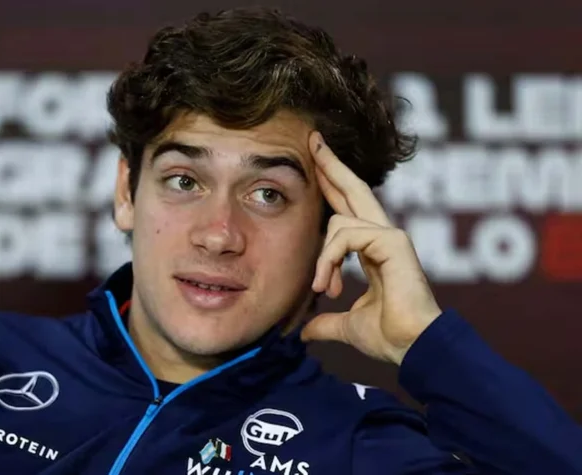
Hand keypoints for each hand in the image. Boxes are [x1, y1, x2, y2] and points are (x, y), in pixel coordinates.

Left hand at [300, 132, 442, 365]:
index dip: (332, 185)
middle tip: (312, 141)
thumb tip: (304, 331)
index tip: (315, 164)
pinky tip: (328, 284)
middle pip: (353, 189)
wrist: (411, 349)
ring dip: (323, 257)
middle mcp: (384, 236)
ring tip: (323, 288)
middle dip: (331, 165)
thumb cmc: (389, 336)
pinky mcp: (393, 242)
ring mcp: (391, 236)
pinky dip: (330, 258)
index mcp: (374, 249)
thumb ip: (326, 322)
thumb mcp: (347, 324)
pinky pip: (347, 235)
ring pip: (340, 221)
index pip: (348, 209)